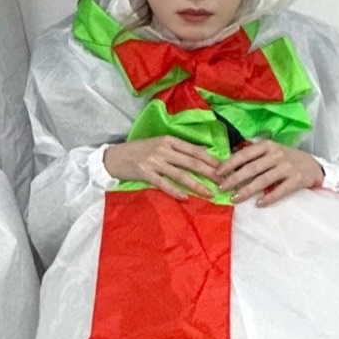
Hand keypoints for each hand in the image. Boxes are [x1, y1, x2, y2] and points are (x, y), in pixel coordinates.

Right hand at [102, 136, 219, 198]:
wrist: (113, 157)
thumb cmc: (138, 151)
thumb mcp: (159, 144)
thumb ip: (179, 148)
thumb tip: (202, 150)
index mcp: (169, 140)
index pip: (195, 150)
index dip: (211, 160)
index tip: (224, 169)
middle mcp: (163, 149)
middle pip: (192, 162)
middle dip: (210, 173)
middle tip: (224, 183)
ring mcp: (154, 161)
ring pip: (181, 174)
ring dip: (197, 185)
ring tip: (210, 194)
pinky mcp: (145, 173)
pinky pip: (163, 184)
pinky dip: (175, 191)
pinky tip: (185, 197)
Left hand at [216, 139, 324, 206]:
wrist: (313, 165)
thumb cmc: (286, 158)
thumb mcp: (271, 151)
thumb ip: (254, 155)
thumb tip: (229, 162)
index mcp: (267, 146)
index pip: (245, 154)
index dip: (230, 163)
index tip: (218, 173)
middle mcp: (277, 154)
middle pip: (252, 168)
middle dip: (234, 179)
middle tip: (222, 188)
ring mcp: (287, 167)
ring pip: (263, 180)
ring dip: (247, 190)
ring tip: (235, 198)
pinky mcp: (296, 180)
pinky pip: (280, 191)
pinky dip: (268, 198)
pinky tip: (258, 204)